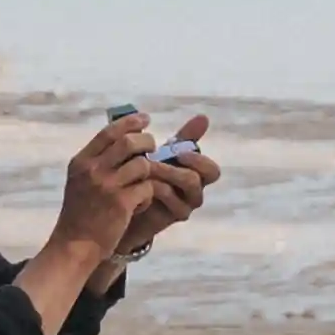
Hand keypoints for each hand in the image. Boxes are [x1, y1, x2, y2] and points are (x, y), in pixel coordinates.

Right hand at [50, 113, 171, 268]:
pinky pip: (147, 188)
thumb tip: (123, 135)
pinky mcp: (121, 204)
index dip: (131, 122)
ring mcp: (107, 187)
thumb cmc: (80, 213)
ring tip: (143, 183)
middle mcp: (93, 170)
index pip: (109, 132)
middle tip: (153, 148)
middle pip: (130, 142)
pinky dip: (148, 195)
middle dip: (147, 142)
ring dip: (149, 172)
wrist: (75, 245)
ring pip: (143, 165)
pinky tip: (140, 204)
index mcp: (82, 162)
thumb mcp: (80, 180)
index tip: (145, 119)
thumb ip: (97, 159)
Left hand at [118, 117, 211, 259]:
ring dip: (169, 173)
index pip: (211, 170)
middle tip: (158, 160)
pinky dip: (158, 189)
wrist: (123, 205)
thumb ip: (182, 139)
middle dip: (183, 162)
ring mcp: (186, 205)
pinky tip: (140, 183)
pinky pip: (173, 202)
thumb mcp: (161, 155)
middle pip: (205, 177)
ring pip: (190, 187)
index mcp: (195, 175)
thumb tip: (204, 117)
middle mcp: (195, 191)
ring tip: (146, 168)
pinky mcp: (173, 217)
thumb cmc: (144, 176)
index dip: (199, 160)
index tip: (179, 152)